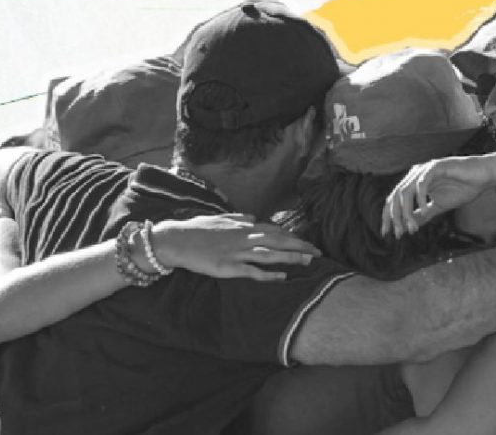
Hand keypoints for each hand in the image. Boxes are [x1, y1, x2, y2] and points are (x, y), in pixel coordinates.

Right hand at [153, 213, 320, 280]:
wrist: (176, 240)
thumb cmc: (197, 229)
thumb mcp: (219, 218)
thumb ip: (238, 217)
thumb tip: (253, 217)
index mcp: (242, 226)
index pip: (274, 230)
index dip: (292, 236)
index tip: (307, 242)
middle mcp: (243, 237)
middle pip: (278, 240)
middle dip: (300, 246)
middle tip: (318, 252)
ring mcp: (236, 252)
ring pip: (269, 254)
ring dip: (290, 257)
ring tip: (308, 262)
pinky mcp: (228, 267)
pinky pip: (252, 271)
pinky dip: (268, 274)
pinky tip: (282, 277)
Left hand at [381, 155, 495, 236]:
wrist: (481, 177)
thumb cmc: (462, 188)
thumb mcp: (439, 206)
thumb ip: (424, 214)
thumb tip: (409, 226)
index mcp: (414, 183)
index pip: (394, 199)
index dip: (388, 216)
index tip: (387, 233)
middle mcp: (415, 174)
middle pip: (395, 196)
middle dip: (395, 217)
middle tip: (399, 233)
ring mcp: (424, 169)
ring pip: (406, 191)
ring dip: (407, 211)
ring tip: (411, 227)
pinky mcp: (435, 166)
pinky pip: (422, 183)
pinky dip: (421, 198)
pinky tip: (425, 210)